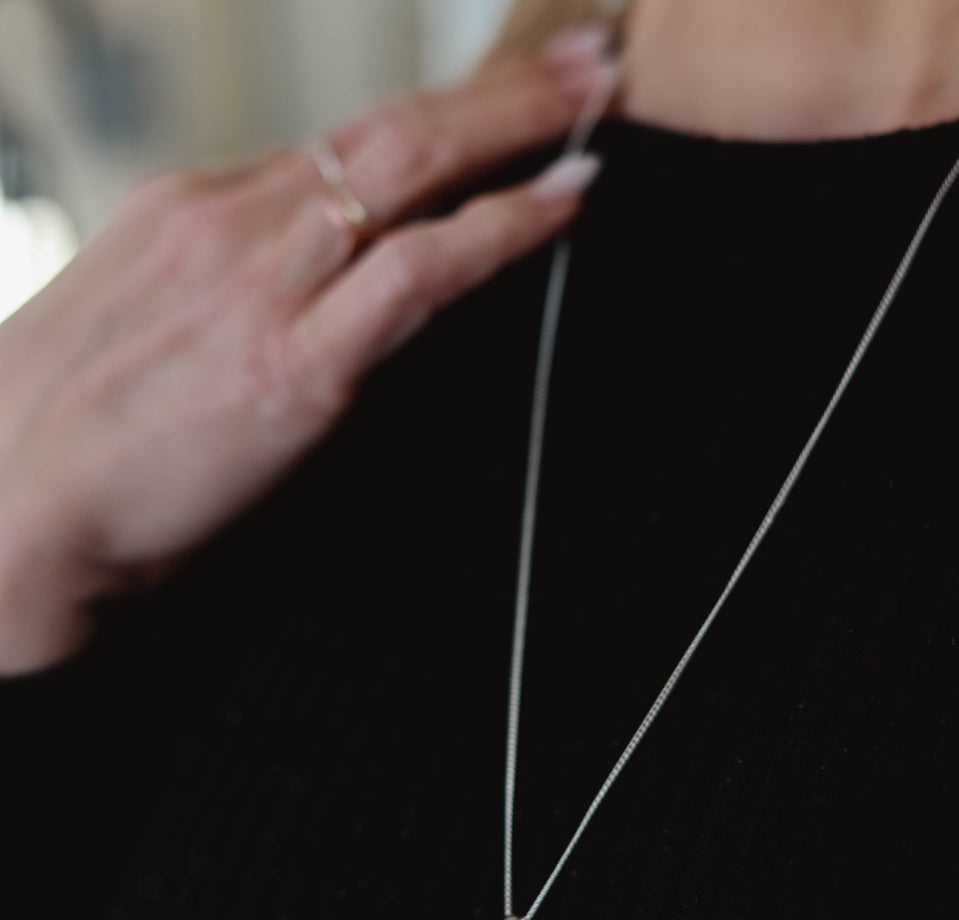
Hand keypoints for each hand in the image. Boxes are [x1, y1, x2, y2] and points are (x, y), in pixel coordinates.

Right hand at [0, 28, 614, 675]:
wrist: (3, 518)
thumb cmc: (61, 435)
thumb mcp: (134, 321)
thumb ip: (219, 289)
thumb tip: (292, 286)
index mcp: (191, 209)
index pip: (335, 143)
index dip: (427, 119)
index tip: (489, 99)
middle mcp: (231, 220)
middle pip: (387, 128)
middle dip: (496, 89)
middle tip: (578, 59)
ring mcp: (265, 283)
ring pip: (414, 173)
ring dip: (518, 129)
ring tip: (595, 100)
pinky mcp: (295, 362)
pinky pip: (420, 273)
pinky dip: (502, 229)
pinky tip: (561, 201)